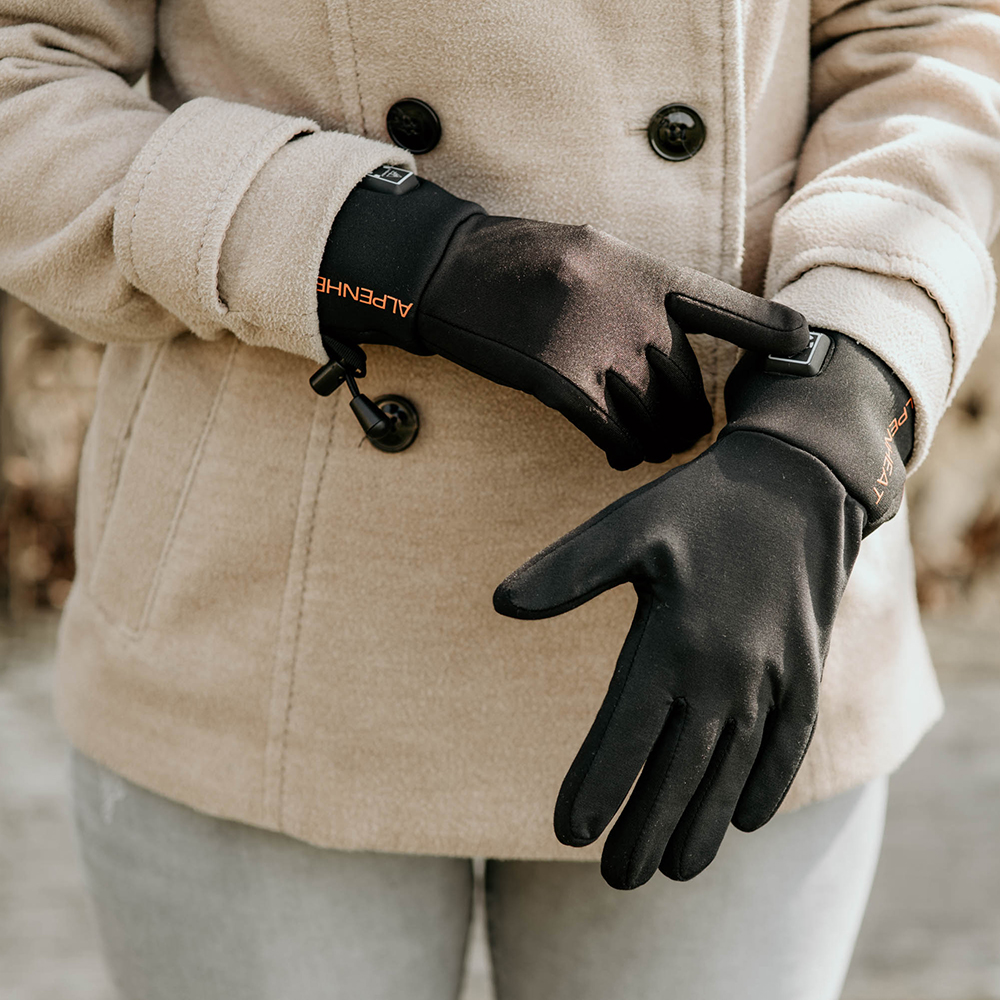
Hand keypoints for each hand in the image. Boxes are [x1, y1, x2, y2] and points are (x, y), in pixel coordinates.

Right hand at [317, 169, 808, 469]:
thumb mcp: (594, 253)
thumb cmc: (524, 262)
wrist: (453, 269)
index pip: (726, 306)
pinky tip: (618, 455)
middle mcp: (630, 308)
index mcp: (646, 270)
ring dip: (657, 441)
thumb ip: (640, 292)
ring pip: (651, 414)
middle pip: (685, 384)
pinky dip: (619, 449)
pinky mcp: (558, 379)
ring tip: (654, 450)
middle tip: (686, 436)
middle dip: (689, 418)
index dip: (770, 330)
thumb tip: (670, 343)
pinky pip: (609, 431)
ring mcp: (595, 344)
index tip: (806, 348)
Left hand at [494, 331, 913, 887]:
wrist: (798, 481)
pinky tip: (747, 819)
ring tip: (677, 870)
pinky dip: (767, 786)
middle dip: (647, 827)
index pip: (626, 733)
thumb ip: (567, 572)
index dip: (598, 786)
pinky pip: (788, 744)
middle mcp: (725, 672)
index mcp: (673, 639)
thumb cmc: (701, 504)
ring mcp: (773, 677)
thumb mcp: (626, 525)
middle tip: (616, 879)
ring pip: (733, 770)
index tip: (569, 834)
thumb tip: (501, 604)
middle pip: (679, 769)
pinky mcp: (806, 671)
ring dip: (705, 823)